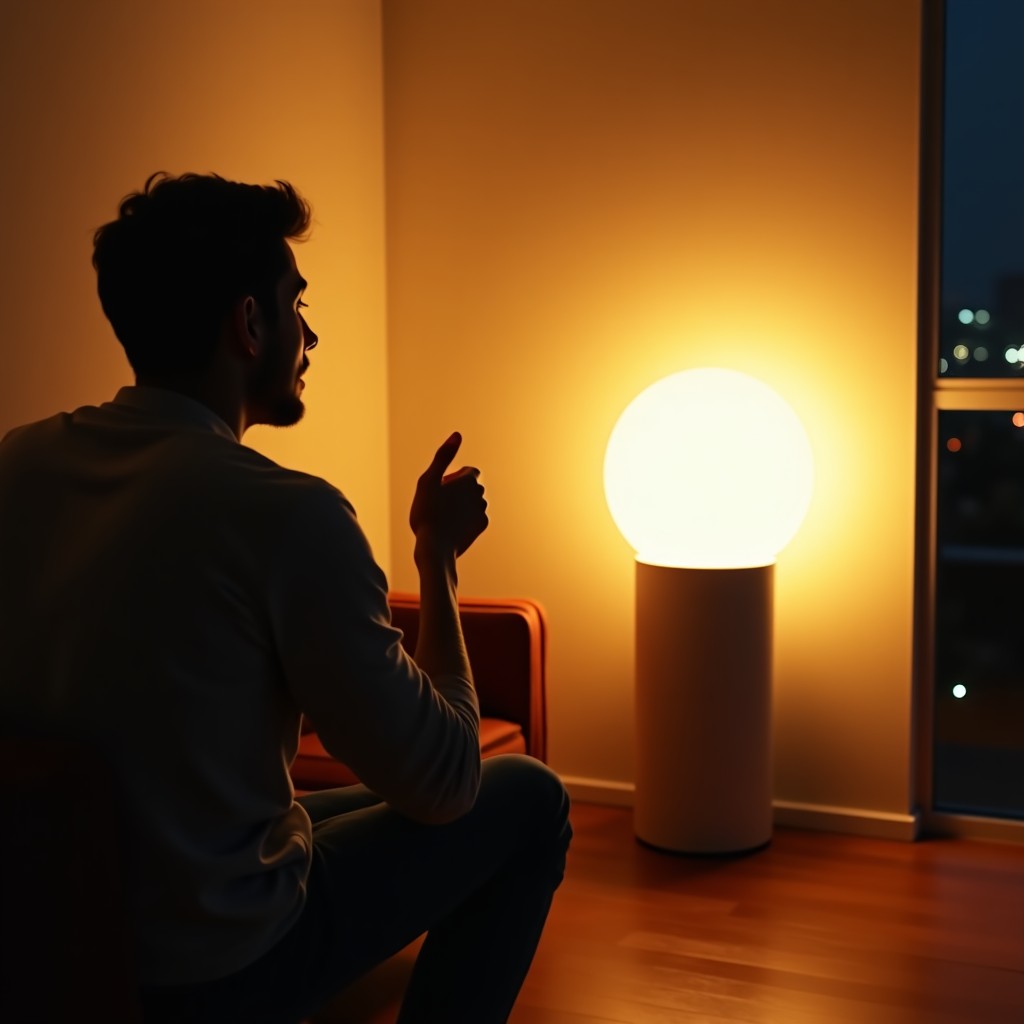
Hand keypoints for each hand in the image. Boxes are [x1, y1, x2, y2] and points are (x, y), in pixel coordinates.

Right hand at [409, 432, 488, 558]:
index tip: (440, 489)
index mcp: (470, 480)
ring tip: (444, 516)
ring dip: (462, 504)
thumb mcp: (429, 480)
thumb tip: (457, 434)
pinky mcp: (482, 526)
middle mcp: (481, 493)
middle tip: (438, 503)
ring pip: (473, 502)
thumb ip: (443, 456)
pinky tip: (452, 526)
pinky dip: (466, 518)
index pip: (469, 471)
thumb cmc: (427, 512)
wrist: (435, 547)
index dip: (453, 478)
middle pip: (471, 486)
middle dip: (459, 491)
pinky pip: (475, 517)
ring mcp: (482, 511)